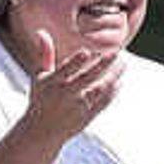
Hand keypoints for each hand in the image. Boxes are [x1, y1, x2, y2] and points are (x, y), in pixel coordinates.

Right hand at [22, 24, 121, 141]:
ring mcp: (77, 107)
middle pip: (87, 78)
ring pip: (99, 90)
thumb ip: (45, 54)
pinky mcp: (86, 117)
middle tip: (117, 52)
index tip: (87, 52)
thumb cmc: (41, 98)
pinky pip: (103, 103)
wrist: (42, 132)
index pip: (65, 70)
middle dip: (103, 64)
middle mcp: (65, 95)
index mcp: (52, 83)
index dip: (76, 62)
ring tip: (123, 64)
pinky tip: (119, 81)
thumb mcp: (40, 76)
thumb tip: (42, 31)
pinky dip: (112, 92)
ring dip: (113, 76)